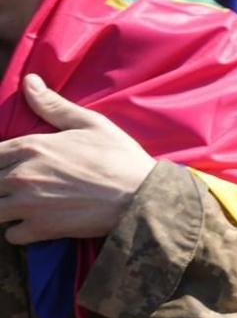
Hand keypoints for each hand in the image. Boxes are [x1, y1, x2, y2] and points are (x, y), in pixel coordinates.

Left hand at [0, 74, 154, 243]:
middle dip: (0, 185)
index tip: (8, 167)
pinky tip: (34, 225)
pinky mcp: (41, 229)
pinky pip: (11, 236)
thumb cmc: (119, 157)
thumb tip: (29, 81)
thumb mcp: (90, 123)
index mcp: (30, 147)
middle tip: (21, 187)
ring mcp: (29, 205)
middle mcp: (21, 176)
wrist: (141, 194)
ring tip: (21, 207)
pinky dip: (19, 232)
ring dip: (4, 209)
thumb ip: (53, 105)